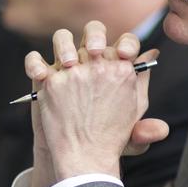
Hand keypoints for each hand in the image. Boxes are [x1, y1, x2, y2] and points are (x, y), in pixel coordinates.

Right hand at [24, 21, 168, 186]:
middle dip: (94, 36)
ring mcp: (66, 68)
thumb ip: (145, 97)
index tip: (126, 55)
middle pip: (92, 32)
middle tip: (95, 53)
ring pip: (62, 39)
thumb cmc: (109, 139)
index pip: (124, 42)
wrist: (80, 155)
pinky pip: (35, 61)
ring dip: (64, 45)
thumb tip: (153, 58)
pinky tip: (41, 76)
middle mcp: (92, 62)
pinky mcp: (43, 78)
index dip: (126, 43)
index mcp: (117, 67)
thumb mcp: (133, 129)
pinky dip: (35, 63)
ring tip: (68, 64)